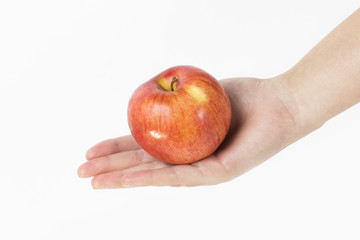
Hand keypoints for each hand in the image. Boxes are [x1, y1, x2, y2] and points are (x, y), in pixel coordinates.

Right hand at [77, 77, 299, 187]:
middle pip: (144, 165)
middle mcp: (190, 160)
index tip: (92, 150)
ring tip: (94, 181)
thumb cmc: (244, 98)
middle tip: (81, 172)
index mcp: (184, 144)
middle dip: (112, 169)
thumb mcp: (198, 93)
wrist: (281, 104)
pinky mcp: (218, 174)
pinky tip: (128, 179)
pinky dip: (152, 177)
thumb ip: (175, 99)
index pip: (144, 148)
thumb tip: (151, 93)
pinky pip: (180, 175)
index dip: (116, 149)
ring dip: (123, 179)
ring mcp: (203, 170)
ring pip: (156, 176)